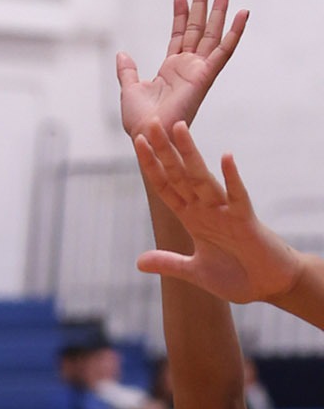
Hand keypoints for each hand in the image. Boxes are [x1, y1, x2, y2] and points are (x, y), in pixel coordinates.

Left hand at [115, 0, 246, 138]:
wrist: (148, 134)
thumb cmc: (140, 120)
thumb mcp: (129, 89)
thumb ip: (127, 71)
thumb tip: (122, 53)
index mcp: (171, 68)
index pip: (178, 34)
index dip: (180, 14)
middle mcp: (188, 66)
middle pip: (197, 28)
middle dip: (201, 4)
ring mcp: (199, 70)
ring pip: (211, 33)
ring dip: (218, 10)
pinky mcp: (206, 76)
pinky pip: (224, 51)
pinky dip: (234, 32)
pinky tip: (243, 14)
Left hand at [132, 119, 301, 303]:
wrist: (270, 286)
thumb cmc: (237, 276)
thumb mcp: (194, 272)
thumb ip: (168, 264)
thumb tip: (138, 262)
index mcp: (192, 218)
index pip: (166, 186)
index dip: (151, 166)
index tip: (137, 143)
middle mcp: (206, 209)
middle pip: (180, 174)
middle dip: (164, 150)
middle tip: (150, 122)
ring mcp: (226, 212)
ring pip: (203, 178)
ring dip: (190, 154)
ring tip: (179, 128)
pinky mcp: (247, 221)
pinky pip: (238, 196)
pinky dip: (232, 178)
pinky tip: (226, 157)